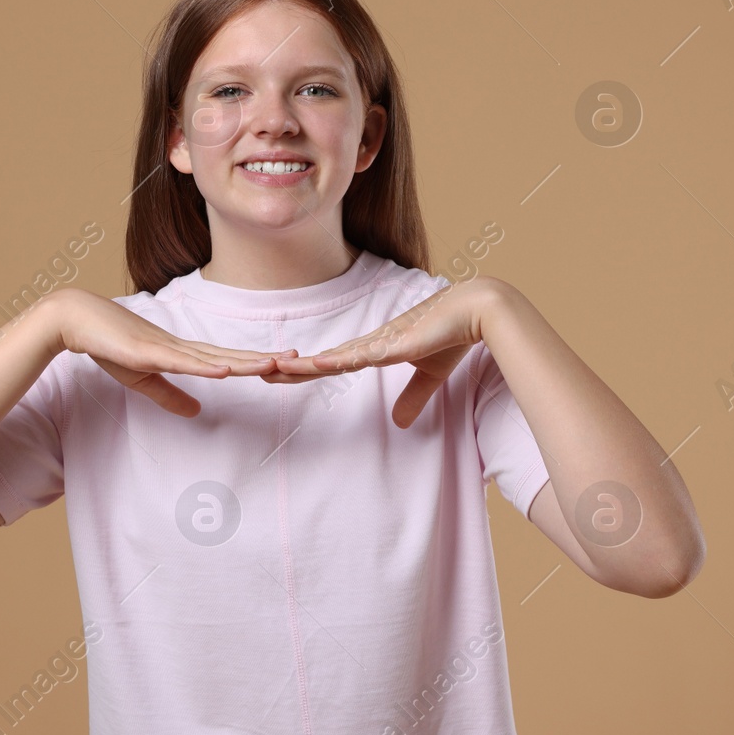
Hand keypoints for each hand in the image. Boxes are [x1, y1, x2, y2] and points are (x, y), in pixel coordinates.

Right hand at [50, 289, 296, 417]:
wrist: (77, 320)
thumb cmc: (109, 345)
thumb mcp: (143, 378)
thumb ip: (170, 396)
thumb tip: (197, 413)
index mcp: (183, 353)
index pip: (226, 360)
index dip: (254, 362)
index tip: (283, 363)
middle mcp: (182, 347)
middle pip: (229, 356)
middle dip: (262, 358)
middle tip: (297, 359)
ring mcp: (167, 347)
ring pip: (213, 358)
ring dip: (242, 362)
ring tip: (272, 363)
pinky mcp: (149, 352)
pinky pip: (183, 362)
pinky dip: (205, 367)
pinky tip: (226, 371)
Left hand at [266, 277, 498, 427]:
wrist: (477, 311)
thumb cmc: (453, 335)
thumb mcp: (430, 376)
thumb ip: (413, 397)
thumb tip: (399, 423)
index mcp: (374, 350)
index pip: (330, 364)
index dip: (304, 371)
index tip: (277, 376)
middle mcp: (370, 344)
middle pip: (322, 360)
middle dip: (291, 369)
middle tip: (257, 373)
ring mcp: (381, 342)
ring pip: (334, 357)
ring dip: (305, 365)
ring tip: (274, 369)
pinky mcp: (396, 344)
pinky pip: (363, 355)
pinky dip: (340, 360)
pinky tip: (319, 364)